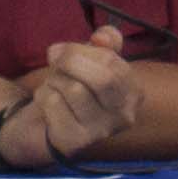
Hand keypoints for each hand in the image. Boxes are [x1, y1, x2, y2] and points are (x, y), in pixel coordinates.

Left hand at [0, 31, 138, 163]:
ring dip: (54, 80)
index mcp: (134, 92)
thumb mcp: (91, 60)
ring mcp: (101, 132)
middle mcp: (124, 116)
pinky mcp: (75, 142)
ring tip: (54, 85)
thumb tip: (104, 36)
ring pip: (75, 89)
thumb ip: (104, 43)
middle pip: (102, 79)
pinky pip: (54, 104)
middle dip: (70, 62)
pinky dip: (43, 96)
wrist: (47, 126)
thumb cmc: (74, 87)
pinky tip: (47, 104)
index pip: (112, 62)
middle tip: (54, 59)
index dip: (82, 49)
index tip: (62, 49)